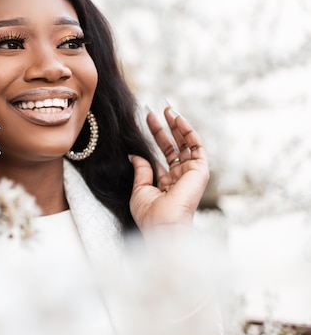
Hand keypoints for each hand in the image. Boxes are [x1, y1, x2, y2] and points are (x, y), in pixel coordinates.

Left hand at [128, 106, 209, 230]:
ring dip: (177, 126)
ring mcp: (191, 173)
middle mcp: (181, 177)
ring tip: (166, 109)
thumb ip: (141, 171)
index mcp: (167, 184)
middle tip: (156, 111)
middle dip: (165, 128)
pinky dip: (188, 131)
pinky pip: (196, 146)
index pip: (163, 155)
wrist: (163, 225)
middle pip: (174, 147)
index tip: (147, 120)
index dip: (156, 137)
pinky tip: (177, 118)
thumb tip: (135, 155)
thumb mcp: (140, 190)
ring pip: (186, 144)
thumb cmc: (150, 214)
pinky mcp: (200, 170)